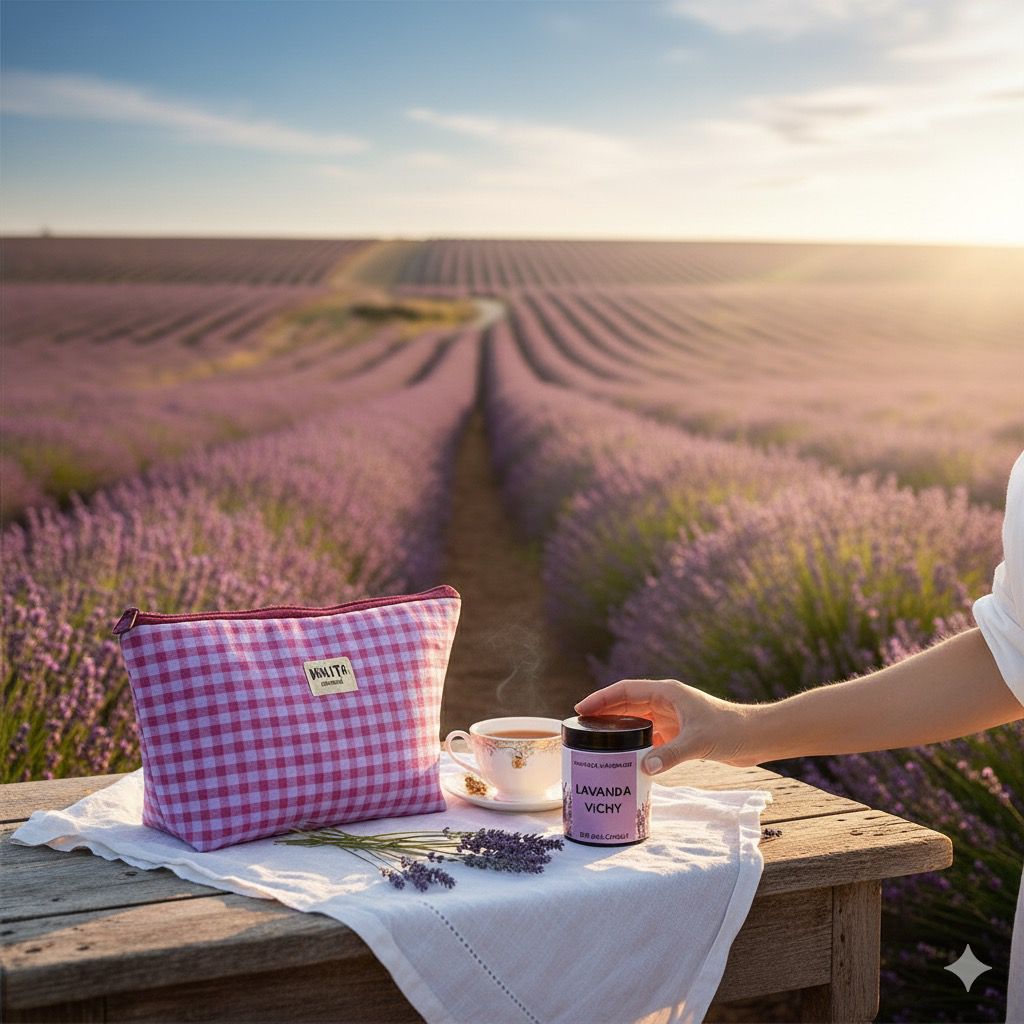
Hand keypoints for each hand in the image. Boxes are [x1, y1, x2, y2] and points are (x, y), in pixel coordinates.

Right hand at [573, 678, 753, 773]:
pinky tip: (626, 756)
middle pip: (627, 703)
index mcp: (667, 692)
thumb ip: (670, 755)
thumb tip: (644, 768)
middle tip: (581, 726)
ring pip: (637, 719)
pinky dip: (636, 743)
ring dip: (618, 728)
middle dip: (604, 713)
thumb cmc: (730, 730)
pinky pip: (650, 735)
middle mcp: (666, 701)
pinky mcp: (679, 732)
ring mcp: (672, 717)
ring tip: (597, 741)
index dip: (602, 698)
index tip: (581, 708)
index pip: (626, 690)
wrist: (756, 737)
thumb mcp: (698, 741)